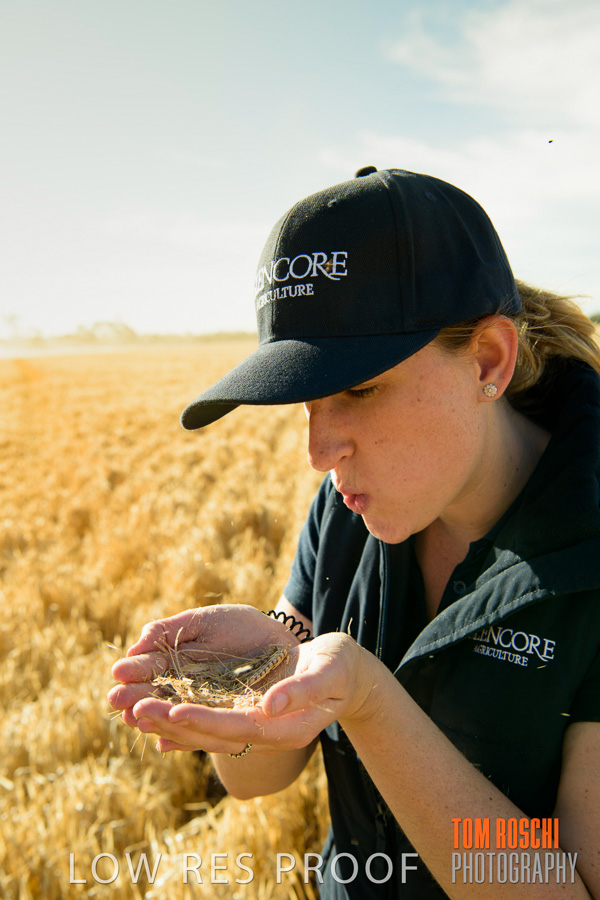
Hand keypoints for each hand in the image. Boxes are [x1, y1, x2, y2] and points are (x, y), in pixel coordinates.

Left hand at [108, 605, 375, 753]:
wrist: (344, 672)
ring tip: (133, 711)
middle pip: (213, 734)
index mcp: (286, 729)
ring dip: (169, 722)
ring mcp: (255, 727)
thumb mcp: (329, 673)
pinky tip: (155, 720)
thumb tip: (271, 706)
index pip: (238, 729)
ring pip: (205, 731)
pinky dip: (182, 722)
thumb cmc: (340, 667)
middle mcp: (265, 734)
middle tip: (135, 710)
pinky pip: (209, 723)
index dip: (205, 722)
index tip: (173, 712)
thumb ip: (302, 691)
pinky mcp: (246, 715)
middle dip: (174, 723)